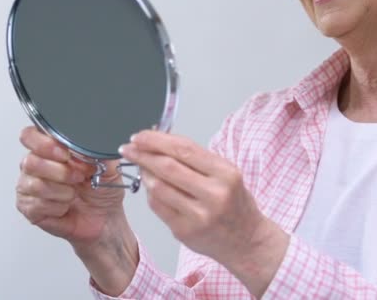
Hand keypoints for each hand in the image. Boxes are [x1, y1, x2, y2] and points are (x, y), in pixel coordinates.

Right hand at [16, 126, 125, 245]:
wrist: (104, 218)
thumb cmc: (102, 190)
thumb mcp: (108, 166)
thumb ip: (99, 150)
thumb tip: (94, 139)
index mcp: (50, 149)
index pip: (30, 136)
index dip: (45, 144)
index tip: (65, 154)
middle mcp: (36, 165)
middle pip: (30, 161)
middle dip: (61, 172)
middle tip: (79, 178)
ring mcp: (29, 186)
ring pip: (35, 184)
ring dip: (62, 191)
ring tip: (74, 193)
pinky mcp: (29, 207)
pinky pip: (37, 204)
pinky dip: (58, 206)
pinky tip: (66, 206)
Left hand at [119, 130, 289, 296]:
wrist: (246, 241)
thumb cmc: (235, 203)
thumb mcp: (226, 174)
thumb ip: (196, 158)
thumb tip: (160, 140)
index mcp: (226, 174)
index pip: (184, 149)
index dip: (157, 140)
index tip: (141, 135)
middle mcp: (214, 195)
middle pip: (168, 167)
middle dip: (143, 154)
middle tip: (129, 148)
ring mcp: (198, 215)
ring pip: (158, 187)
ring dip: (144, 173)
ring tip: (141, 166)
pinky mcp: (185, 231)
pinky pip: (158, 206)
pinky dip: (150, 192)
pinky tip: (151, 186)